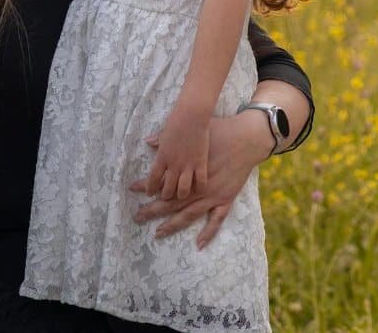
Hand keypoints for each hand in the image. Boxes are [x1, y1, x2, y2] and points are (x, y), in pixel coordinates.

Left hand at [131, 112, 271, 248]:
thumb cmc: (218, 133)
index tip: (131, 189)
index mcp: (185, 172)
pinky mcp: (225, 199)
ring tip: (158, 233)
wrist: (245, 139)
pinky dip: (208, 232)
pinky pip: (215, 220)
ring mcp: (210, 196)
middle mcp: (195, 188)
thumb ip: (167, 139)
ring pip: (187, 215)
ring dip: (172, 225)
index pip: (160, 181)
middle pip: (169, 202)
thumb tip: (149, 140)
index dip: (145, 185)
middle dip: (151, 210)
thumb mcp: (190, 134)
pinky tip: (199, 244)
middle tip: (136, 217)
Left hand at [144, 107, 209, 200]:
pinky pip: (200, 181)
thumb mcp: (165, 131)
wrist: (193, 116)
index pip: (153, 177)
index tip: (148, 194)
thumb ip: (158, 140)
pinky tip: (199, 192)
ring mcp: (188, 166)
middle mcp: (174, 164)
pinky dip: (198, 187)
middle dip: (164, 196)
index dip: (149, 187)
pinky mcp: (202, 164)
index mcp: (162, 157)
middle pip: (167, 187)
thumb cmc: (178, 121)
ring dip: (180, 195)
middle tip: (163, 200)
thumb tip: (147, 141)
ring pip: (183, 189)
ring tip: (178, 198)